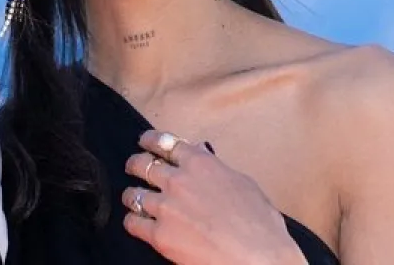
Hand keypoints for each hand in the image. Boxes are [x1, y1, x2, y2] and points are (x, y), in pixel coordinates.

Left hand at [122, 130, 305, 264]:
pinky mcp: (159, 235)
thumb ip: (217, 167)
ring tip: (134, 198)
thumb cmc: (260, 225)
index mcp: (200, 164)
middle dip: (135, 164)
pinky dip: (133, 221)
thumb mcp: (243, 184)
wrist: (257, 258)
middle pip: (142, 164)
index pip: (165, 142)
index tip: (144, 141)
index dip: (150, 140)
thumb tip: (202, 154)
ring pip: (133, 194)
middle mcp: (178, 181)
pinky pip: (133, 223)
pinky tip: (136, 222)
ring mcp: (166, 208)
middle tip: (134, 167)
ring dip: (133, 195)